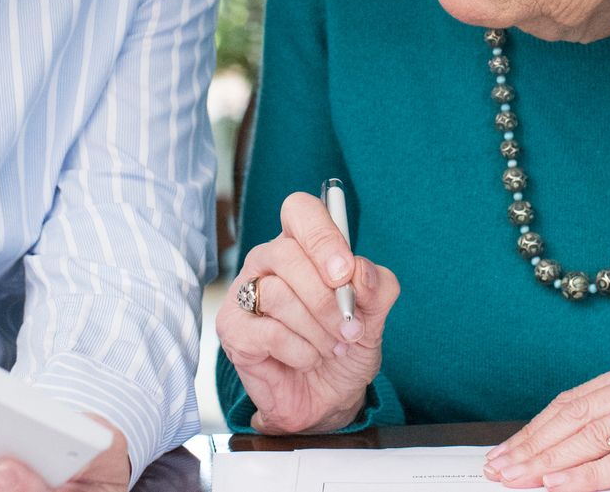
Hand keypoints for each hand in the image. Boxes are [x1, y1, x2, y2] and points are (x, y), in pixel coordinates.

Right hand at [216, 191, 400, 433]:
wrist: (328, 398)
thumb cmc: (344, 346)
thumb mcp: (375, 316)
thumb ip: (377, 287)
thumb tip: (360, 271)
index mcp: (301, 245)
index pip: (300, 211)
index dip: (322, 237)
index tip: (344, 273)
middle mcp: (267, 261)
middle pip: (286, 253)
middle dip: (326, 298)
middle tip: (350, 329)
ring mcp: (245, 294)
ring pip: (277, 293)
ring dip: (317, 329)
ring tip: (332, 348)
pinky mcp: (233, 329)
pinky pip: (267, 332)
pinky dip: (299, 351)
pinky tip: (307, 359)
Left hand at [481, 357, 609, 489]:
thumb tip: (589, 448)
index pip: (578, 399)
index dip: (538, 426)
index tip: (511, 448)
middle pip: (576, 415)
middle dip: (531, 444)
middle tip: (498, 467)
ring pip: (594, 435)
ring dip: (548, 460)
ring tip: (517, 477)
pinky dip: (588, 475)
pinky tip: (561, 483)